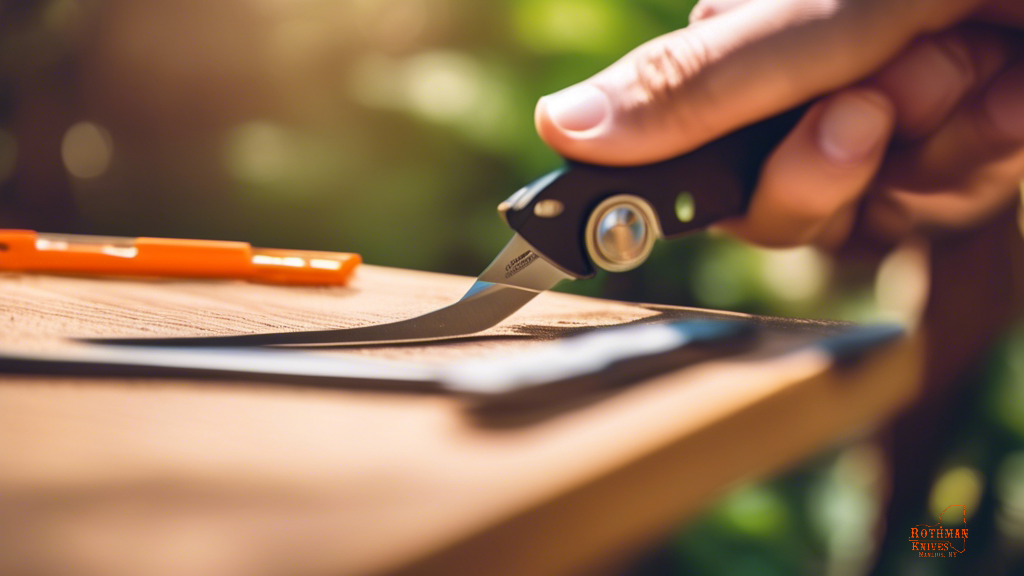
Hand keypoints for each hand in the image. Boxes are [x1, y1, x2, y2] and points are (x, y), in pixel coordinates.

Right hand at [534, 0, 1023, 247]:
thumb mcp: (821, 11)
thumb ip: (700, 78)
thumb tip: (560, 125)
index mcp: (749, 45)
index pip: (680, 142)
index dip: (685, 176)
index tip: (676, 196)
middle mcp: (799, 96)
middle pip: (764, 206)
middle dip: (830, 158)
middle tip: (871, 102)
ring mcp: (876, 137)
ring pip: (857, 214)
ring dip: (927, 142)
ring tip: (974, 56)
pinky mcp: (947, 167)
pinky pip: (935, 207)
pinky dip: (981, 149)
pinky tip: (1010, 91)